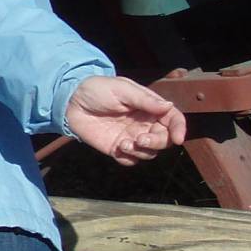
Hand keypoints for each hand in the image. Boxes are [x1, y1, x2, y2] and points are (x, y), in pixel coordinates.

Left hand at [65, 76, 185, 165]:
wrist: (72, 101)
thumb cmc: (98, 89)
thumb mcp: (122, 89)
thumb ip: (145, 100)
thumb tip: (168, 106)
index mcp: (149, 107)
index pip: (173, 119)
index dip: (179, 129)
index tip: (178, 138)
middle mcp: (143, 124)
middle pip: (164, 139)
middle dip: (157, 142)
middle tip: (141, 139)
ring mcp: (131, 137)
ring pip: (150, 153)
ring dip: (142, 151)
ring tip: (125, 143)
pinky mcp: (117, 148)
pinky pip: (131, 160)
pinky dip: (129, 158)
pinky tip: (118, 147)